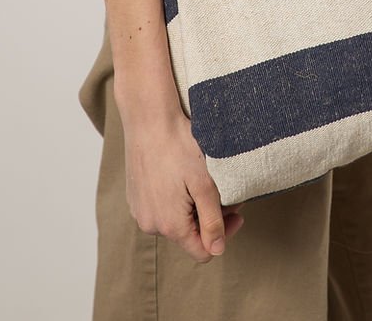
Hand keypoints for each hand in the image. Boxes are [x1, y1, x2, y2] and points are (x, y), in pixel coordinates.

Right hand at [119, 103, 245, 262]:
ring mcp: (140, 211)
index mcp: (170, 225)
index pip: (202, 251)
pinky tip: (181, 176)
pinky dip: (175, 199)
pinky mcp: (135, 197)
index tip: (236, 212)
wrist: (149, 119)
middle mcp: (150, 224)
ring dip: (192, 207)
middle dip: (209, 216)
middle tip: (224, 191)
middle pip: (189, 235)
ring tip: (202, 181)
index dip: (224, 235)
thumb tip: (217, 251)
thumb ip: (212, 221)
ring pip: (174, 221)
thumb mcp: (204, 184)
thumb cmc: (179, 146)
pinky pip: (160, 208)